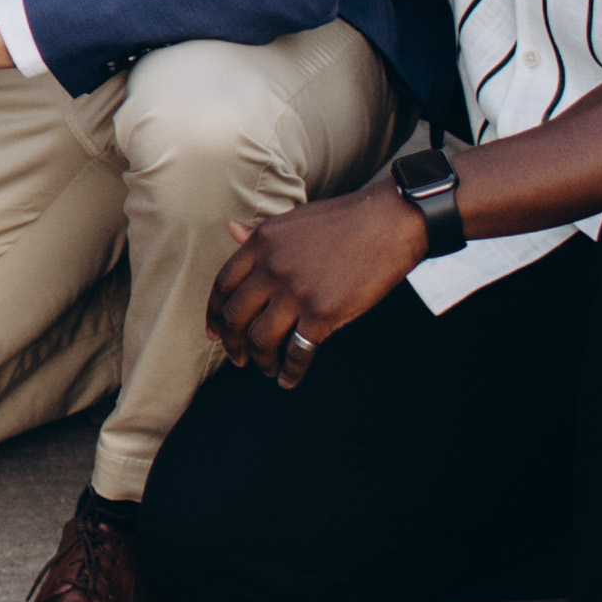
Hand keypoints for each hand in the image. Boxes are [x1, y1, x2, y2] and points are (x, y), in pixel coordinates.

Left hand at [208, 185, 429, 385]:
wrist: (388, 222)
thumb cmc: (342, 221)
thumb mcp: (291, 221)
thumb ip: (259, 234)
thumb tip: (231, 230)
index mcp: (261, 244)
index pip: (223, 285)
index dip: (214, 313)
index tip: (214, 331)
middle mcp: (271, 268)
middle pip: (235, 316)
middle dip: (232, 344)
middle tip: (236, 358)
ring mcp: (295, 292)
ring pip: (261, 339)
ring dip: (260, 360)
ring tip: (265, 368)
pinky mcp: (322, 313)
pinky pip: (297, 352)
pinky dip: (290, 371)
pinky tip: (288, 380)